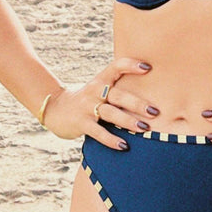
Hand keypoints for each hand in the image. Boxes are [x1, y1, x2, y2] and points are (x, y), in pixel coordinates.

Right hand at [43, 58, 158, 151]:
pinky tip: (124, 146)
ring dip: (128, 121)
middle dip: (137, 104)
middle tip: (155, 112)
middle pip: (118, 95)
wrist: (56, 109)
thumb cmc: (88, 100)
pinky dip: (111, 140)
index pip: (116, 67)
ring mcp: (87, 107)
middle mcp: (95, 91)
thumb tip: (152, 90)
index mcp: (101, 80)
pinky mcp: (81, 123)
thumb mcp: (99, 88)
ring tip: (144, 129)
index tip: (148, 67)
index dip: (130, 65)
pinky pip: (98, 132)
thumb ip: (119, 88)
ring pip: (110, 113)